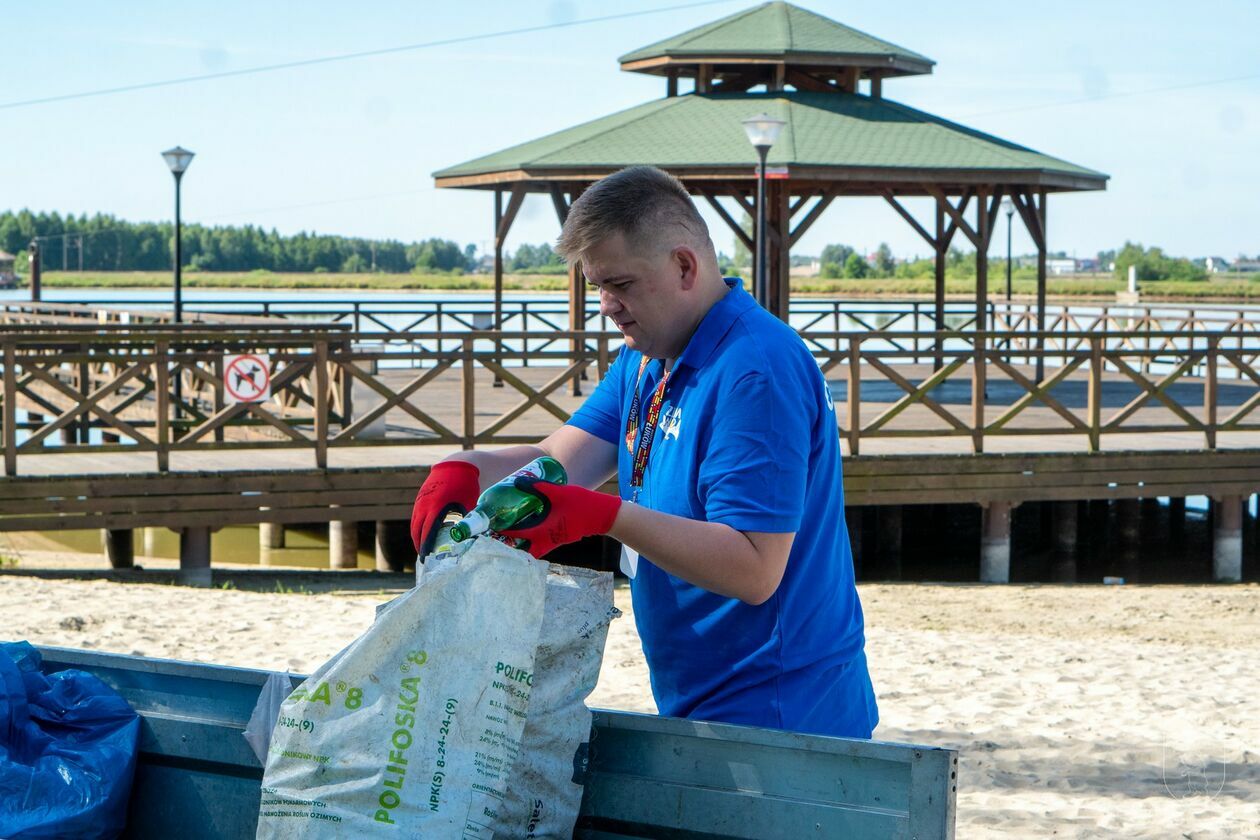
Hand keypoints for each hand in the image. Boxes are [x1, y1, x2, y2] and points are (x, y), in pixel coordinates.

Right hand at [410, 461, 480, 556]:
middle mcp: (425, 504)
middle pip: (417, 530)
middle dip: (419, 545)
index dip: (425, 547)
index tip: (426, 558)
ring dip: (416, 536)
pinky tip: (421, 533)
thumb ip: (466, 522)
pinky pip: (415, 515)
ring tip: (422, 548)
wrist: (457, 465)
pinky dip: (416, 526)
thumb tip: (468, 540)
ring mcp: (421, 500)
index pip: (427, 532)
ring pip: (414, 523)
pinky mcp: (420, 497)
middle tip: (424, 558)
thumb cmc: (466, 486)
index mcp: (437, 508)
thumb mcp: (468, 505)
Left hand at [500, 478, 620, 558]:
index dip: (501, 532)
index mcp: (543, 532)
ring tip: (506, 531)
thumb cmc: (582, 505)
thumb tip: (518, 480)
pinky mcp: (558, 539)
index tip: (488, 527)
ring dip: (517, 543)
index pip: (516, 535)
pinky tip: (526, 528)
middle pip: (520, 549)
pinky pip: (538, 544)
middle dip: (506, 544)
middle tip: (495, 533)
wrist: (603, 516)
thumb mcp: (559, 492)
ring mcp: (552, 542)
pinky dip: (529, 539)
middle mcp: (546, 541)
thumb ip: (538, 486)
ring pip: (529, 548)